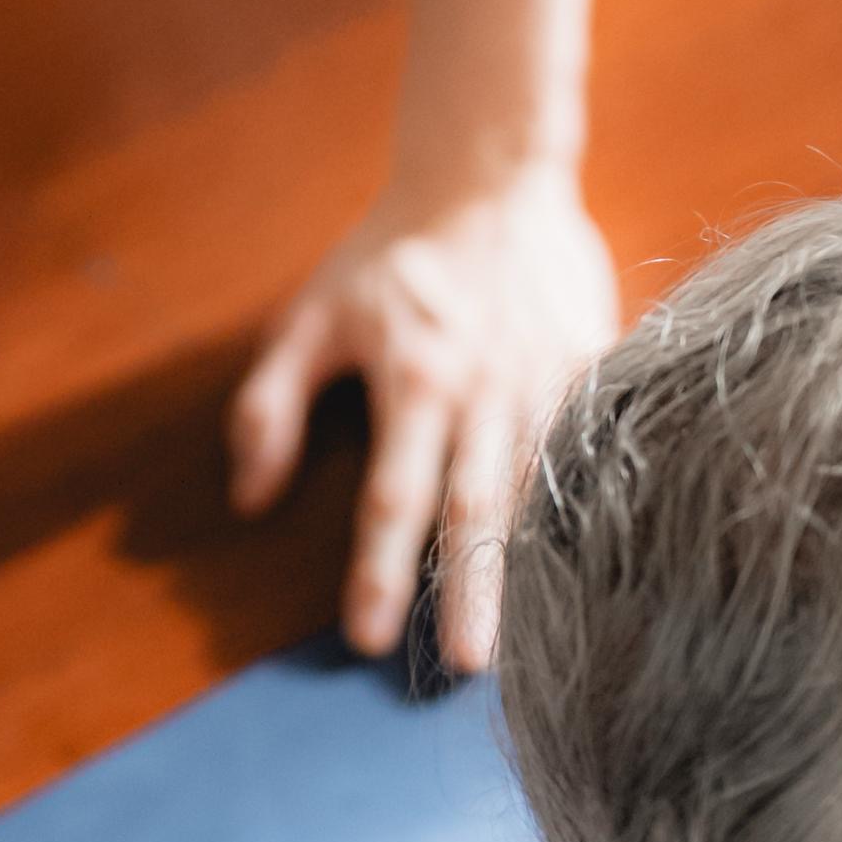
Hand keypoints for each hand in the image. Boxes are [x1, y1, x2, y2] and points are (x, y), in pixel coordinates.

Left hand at [227, 165, 617, 660]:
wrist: (491, 175)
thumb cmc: (390, 255)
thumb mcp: (310, 316)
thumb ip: (270, 404)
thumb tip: (246, 498)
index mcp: (413, 379)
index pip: (392, 495)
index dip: (380, 570)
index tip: (369, 638)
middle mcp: (483, 390)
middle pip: (475, 507)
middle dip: (471, 590)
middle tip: (469, 666)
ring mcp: (548, 379)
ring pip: (541, 488)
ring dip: (534, 565)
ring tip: (537, 640)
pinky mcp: (595, 365)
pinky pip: (593, 450)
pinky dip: (589, 509)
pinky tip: (593, 566)